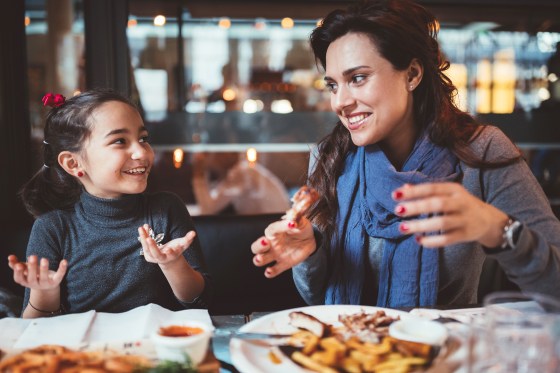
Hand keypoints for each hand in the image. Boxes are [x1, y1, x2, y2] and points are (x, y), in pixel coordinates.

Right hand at [7, 254, 66, 289]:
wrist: (47, 285)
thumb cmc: (33, 274)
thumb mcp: (24, 270)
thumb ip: (16, 264)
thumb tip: (10, 257)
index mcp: (24, 281)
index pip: (19, 279)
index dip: (18, 272)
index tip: (18, 265)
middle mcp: (34, 284)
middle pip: (31, 278)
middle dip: (32, 267)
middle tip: (33, 256)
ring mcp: (45, 284)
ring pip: (44, 278)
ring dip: (44, 268)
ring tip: (44, 259)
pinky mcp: (55, 282)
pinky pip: (59, 275)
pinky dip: (62, 268)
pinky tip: (64, 261)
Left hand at [138, 224, 195, 266]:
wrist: (168, 259)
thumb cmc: (176, 249)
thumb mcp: (183, 244)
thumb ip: (188, 239)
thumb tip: (194, 233)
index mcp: (172, 256)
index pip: (171, 254)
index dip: (171, 252)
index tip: (170, 248)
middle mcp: (162, 258)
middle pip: (156, 254)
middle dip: (152, 246)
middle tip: (148, 238)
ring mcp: (154, 258)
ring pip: (147, 249)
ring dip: (143, 238)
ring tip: (141, 228)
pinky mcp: (147, 256)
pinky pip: (144, 245)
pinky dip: (143, 236)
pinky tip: (143, 227)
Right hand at [251, 218, 315, 277]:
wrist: (309, 240)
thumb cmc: (301, 228)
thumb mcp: (301, 221)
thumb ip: (296, 218)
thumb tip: (293, 217)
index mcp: (274, 231)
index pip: (273, 229)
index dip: (281, 226)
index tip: (292, 223)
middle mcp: (270, 243)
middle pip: (256, 247)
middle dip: (258, 245)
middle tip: (265, 242)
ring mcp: (275, 255)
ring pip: (260, 259)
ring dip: (258, 259)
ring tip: (260, 258)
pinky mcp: (283, 264)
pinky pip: (273, 270)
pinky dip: (270, 272)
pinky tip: (269, 271)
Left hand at [392, 182, 509, 247]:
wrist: (488, 220)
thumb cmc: (460, 204)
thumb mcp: (447, 193)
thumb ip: (427, 191)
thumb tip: (404, 188)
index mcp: (454, 190)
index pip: (432, 188)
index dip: (414, 192)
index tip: (396, 195)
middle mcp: (461, 203)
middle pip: (437, 204)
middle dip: (417, 207)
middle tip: (398, 210)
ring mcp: (464, 219)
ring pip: (442, 223)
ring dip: (421, 226)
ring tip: (403, 228)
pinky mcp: (466, 235)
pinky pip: (448, 239)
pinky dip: (432, 241)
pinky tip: (419, 240)